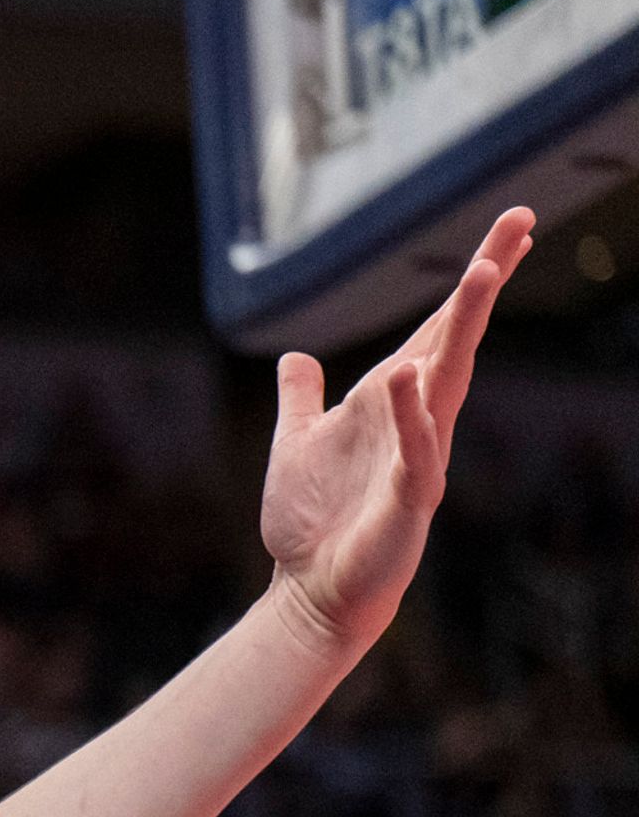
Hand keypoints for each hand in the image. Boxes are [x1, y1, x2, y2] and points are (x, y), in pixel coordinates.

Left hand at [260, 206, 532, 653]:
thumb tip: (297, 357)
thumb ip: (302, 400)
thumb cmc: (312, 524)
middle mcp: (417, 420)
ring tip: (481, 272)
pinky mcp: (409, 499)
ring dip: (463, 329)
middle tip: (520, 221)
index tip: (514, 229)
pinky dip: (412, 414)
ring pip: (449, 382)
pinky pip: (417, 450)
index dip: (473, 281)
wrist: (311, 595)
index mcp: (392, 402)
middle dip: (486, 279)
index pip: (438, 329)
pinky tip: (409, 375)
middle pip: (457, 337)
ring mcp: (419, 457)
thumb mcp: (295, 445)